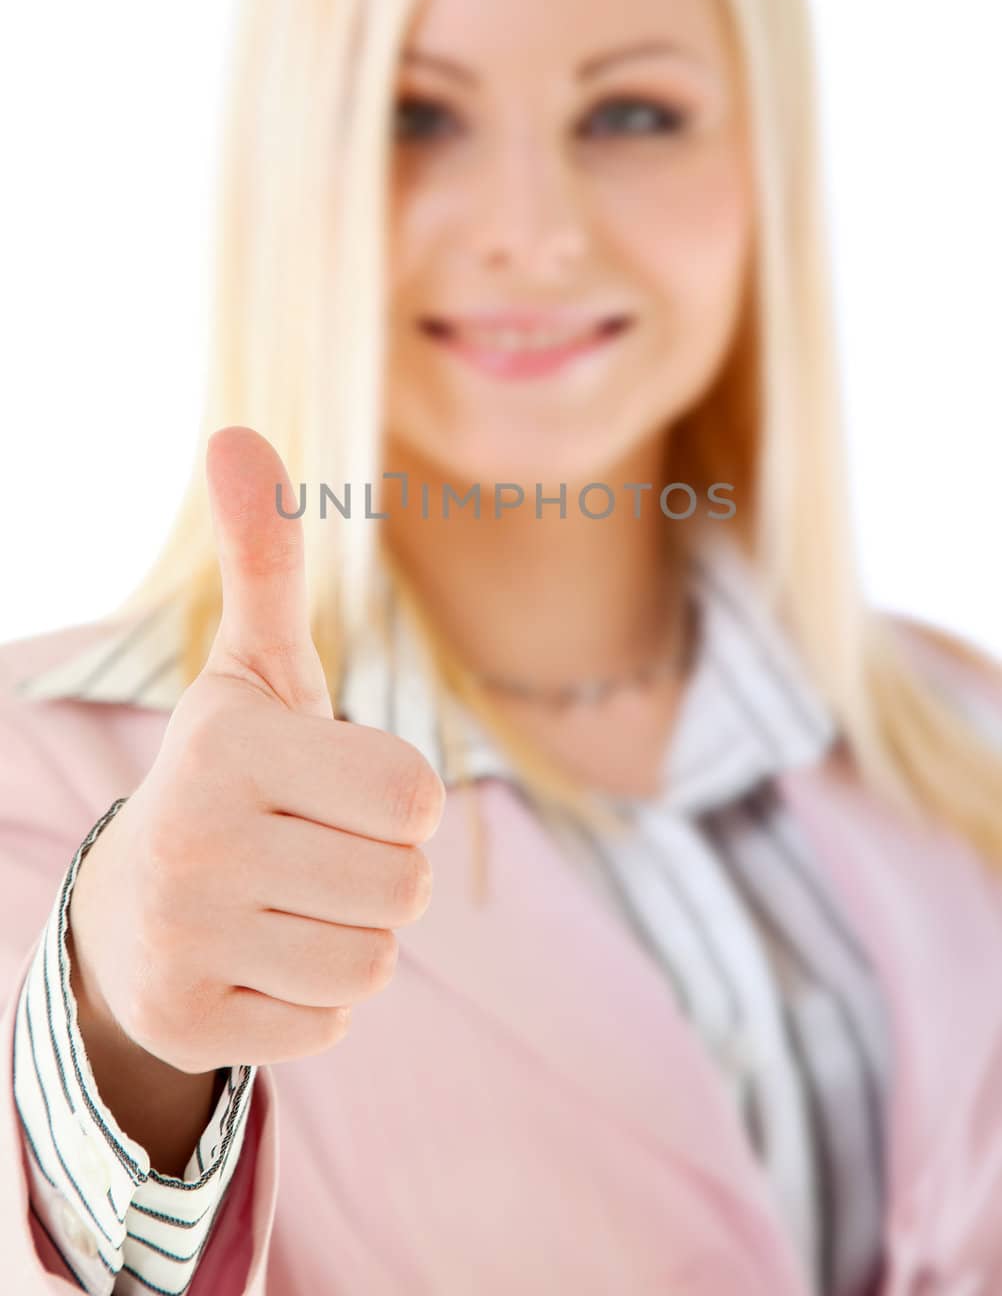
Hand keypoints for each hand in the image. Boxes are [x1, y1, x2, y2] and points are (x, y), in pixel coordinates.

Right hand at [68, 426, 445, 1075]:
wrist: (131, 904)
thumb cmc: (230, 771)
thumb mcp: (254, 666)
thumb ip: (263, 559)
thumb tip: (236, 431)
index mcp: (227, 743)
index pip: (416, 799)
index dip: (396, 797)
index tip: (334, 786)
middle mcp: (194, 840)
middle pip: (404, 886)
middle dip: (380, 870)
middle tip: (311, 850)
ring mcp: (183, 939)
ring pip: (374, 962)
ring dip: (352, 935)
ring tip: (288, 902)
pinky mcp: (188, 1022)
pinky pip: (333, 1025)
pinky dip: (315, 1000)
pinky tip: (259, 959)